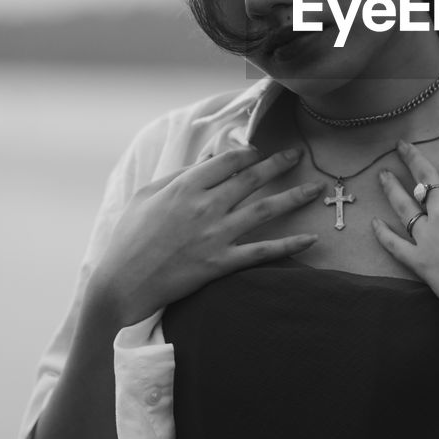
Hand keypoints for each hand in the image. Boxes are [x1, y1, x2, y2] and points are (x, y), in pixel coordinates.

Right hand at [91, 145, 320, 325]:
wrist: (122, 285)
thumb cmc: (129, 237)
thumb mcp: (146, 195)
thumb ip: (179, 174)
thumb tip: (209, 159)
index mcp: (186, 186)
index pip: (228, 160)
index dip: (247, 153)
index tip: (258, 153)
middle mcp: (206, 206)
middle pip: (252, 178)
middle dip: (279, 163)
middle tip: (298, 155)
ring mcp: (216, 235)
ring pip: (265, 210)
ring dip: (294, 197)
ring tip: (316, 189)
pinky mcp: (222, 263)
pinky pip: (263, 251)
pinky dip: (290, 245)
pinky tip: (311, 238)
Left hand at [371, 136, 438, 334]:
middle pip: (425, 178)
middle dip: (412, 158)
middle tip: (400, 145)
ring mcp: (427, 235)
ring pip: (404, 205)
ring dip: (391, 187)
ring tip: (381, 174)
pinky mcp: (418, 259)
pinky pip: (395, 244)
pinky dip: (383, 234)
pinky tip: (374, 224)